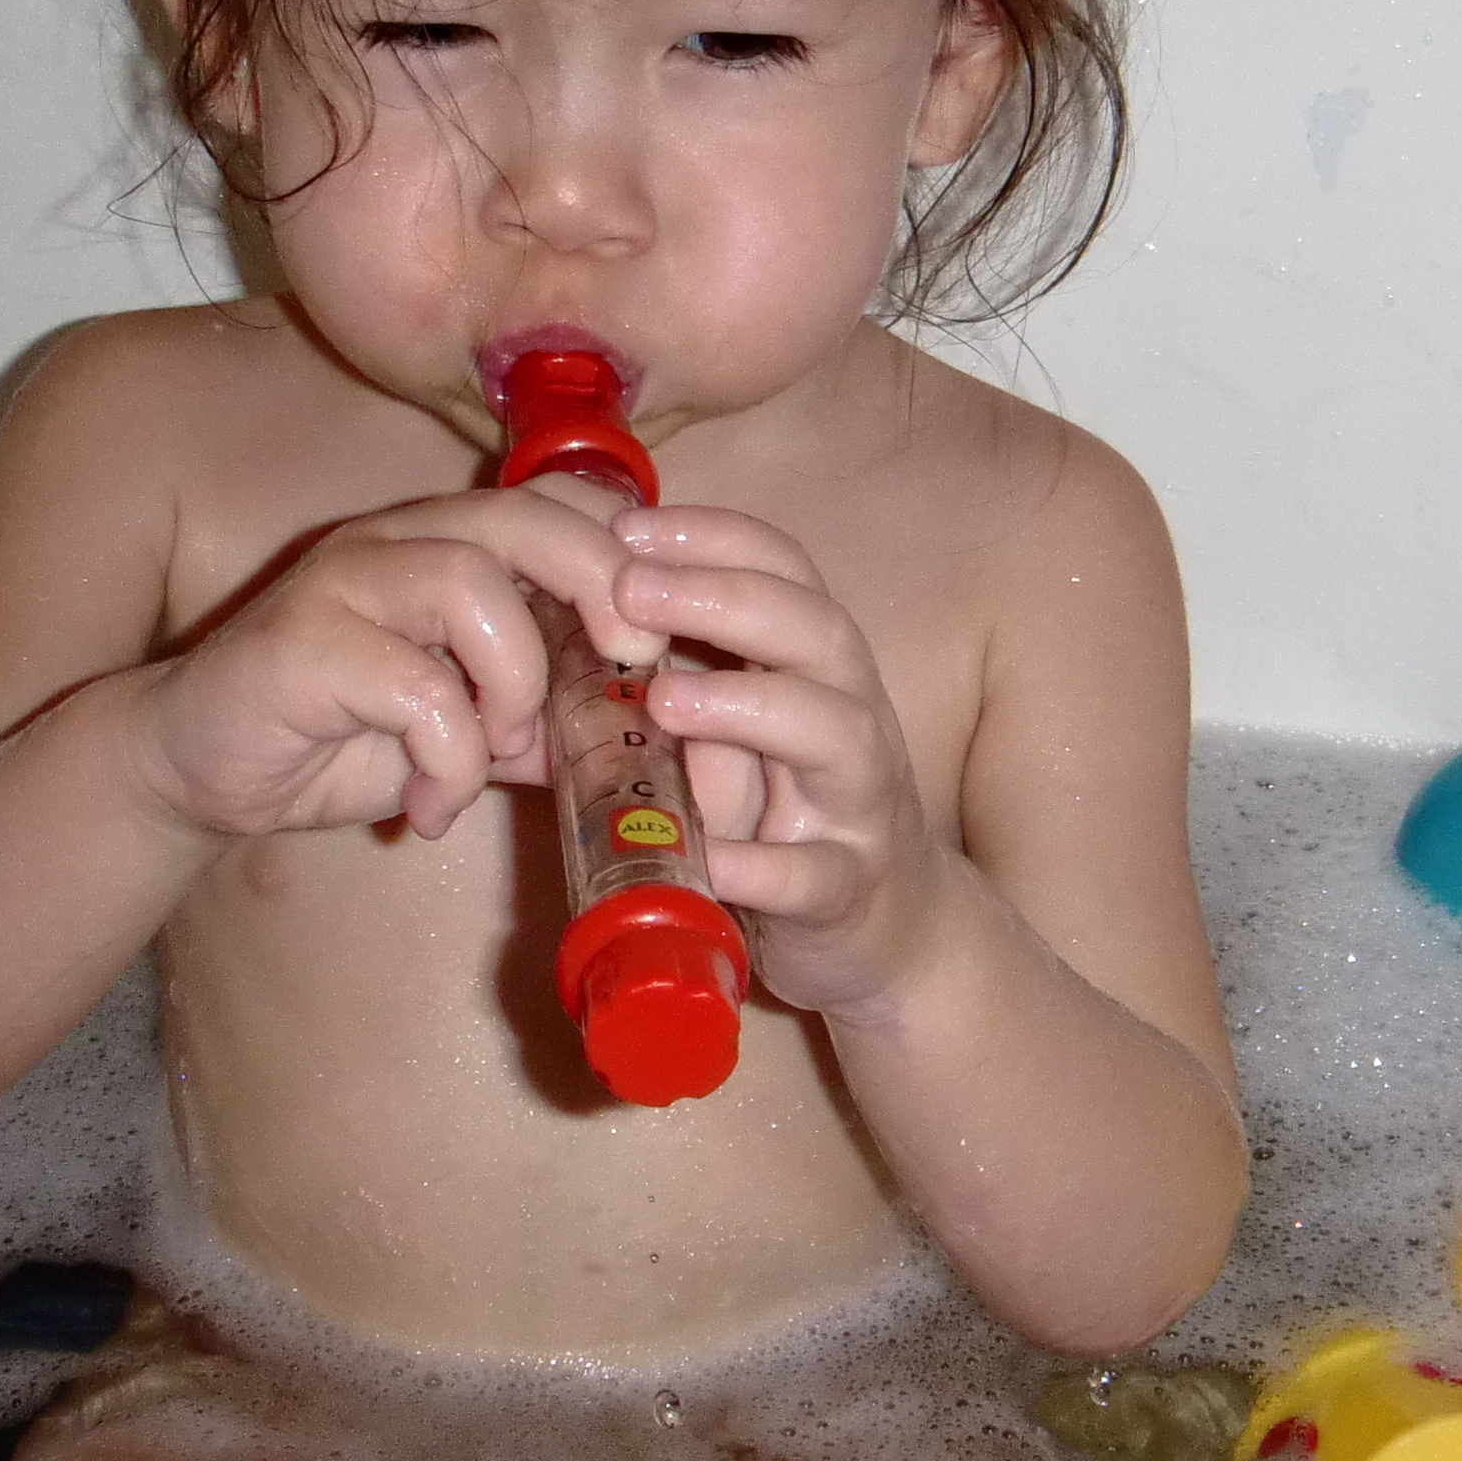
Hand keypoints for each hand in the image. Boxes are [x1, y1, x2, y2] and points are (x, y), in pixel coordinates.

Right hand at [128, 488, 665, 842]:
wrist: (193, 764)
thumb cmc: (332, 735)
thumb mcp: (461, 730)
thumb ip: (539, 720)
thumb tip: (638, 739)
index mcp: (444, 541)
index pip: (559, 497)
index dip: (624, 551)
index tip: (654, 638)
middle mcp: (396, 541)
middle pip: (526, 516)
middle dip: (598, 589)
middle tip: (625, 670)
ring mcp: (345, 582)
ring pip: (471, 583)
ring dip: (515, 682)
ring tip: (498, 754)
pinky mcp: (302, 644)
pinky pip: (416, 688)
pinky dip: (448, 759)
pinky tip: (429, 808)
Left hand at [612, 508, 950, 1017]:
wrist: (892, 934)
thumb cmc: (796, 812)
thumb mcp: (747, 729)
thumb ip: (684, 671)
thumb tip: (569, 613)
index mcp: (819, 668)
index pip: (786, 571)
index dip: (714, 537)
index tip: (628, 526)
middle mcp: (852, 718)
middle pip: (815, 632)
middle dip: (725, 599)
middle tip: (631, 587)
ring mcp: (860, 805)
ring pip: (833, 734)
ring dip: (748, 708)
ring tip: (663, 699)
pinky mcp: (851, 891)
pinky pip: (815, 875)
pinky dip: (765, 865)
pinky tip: (711, 859)